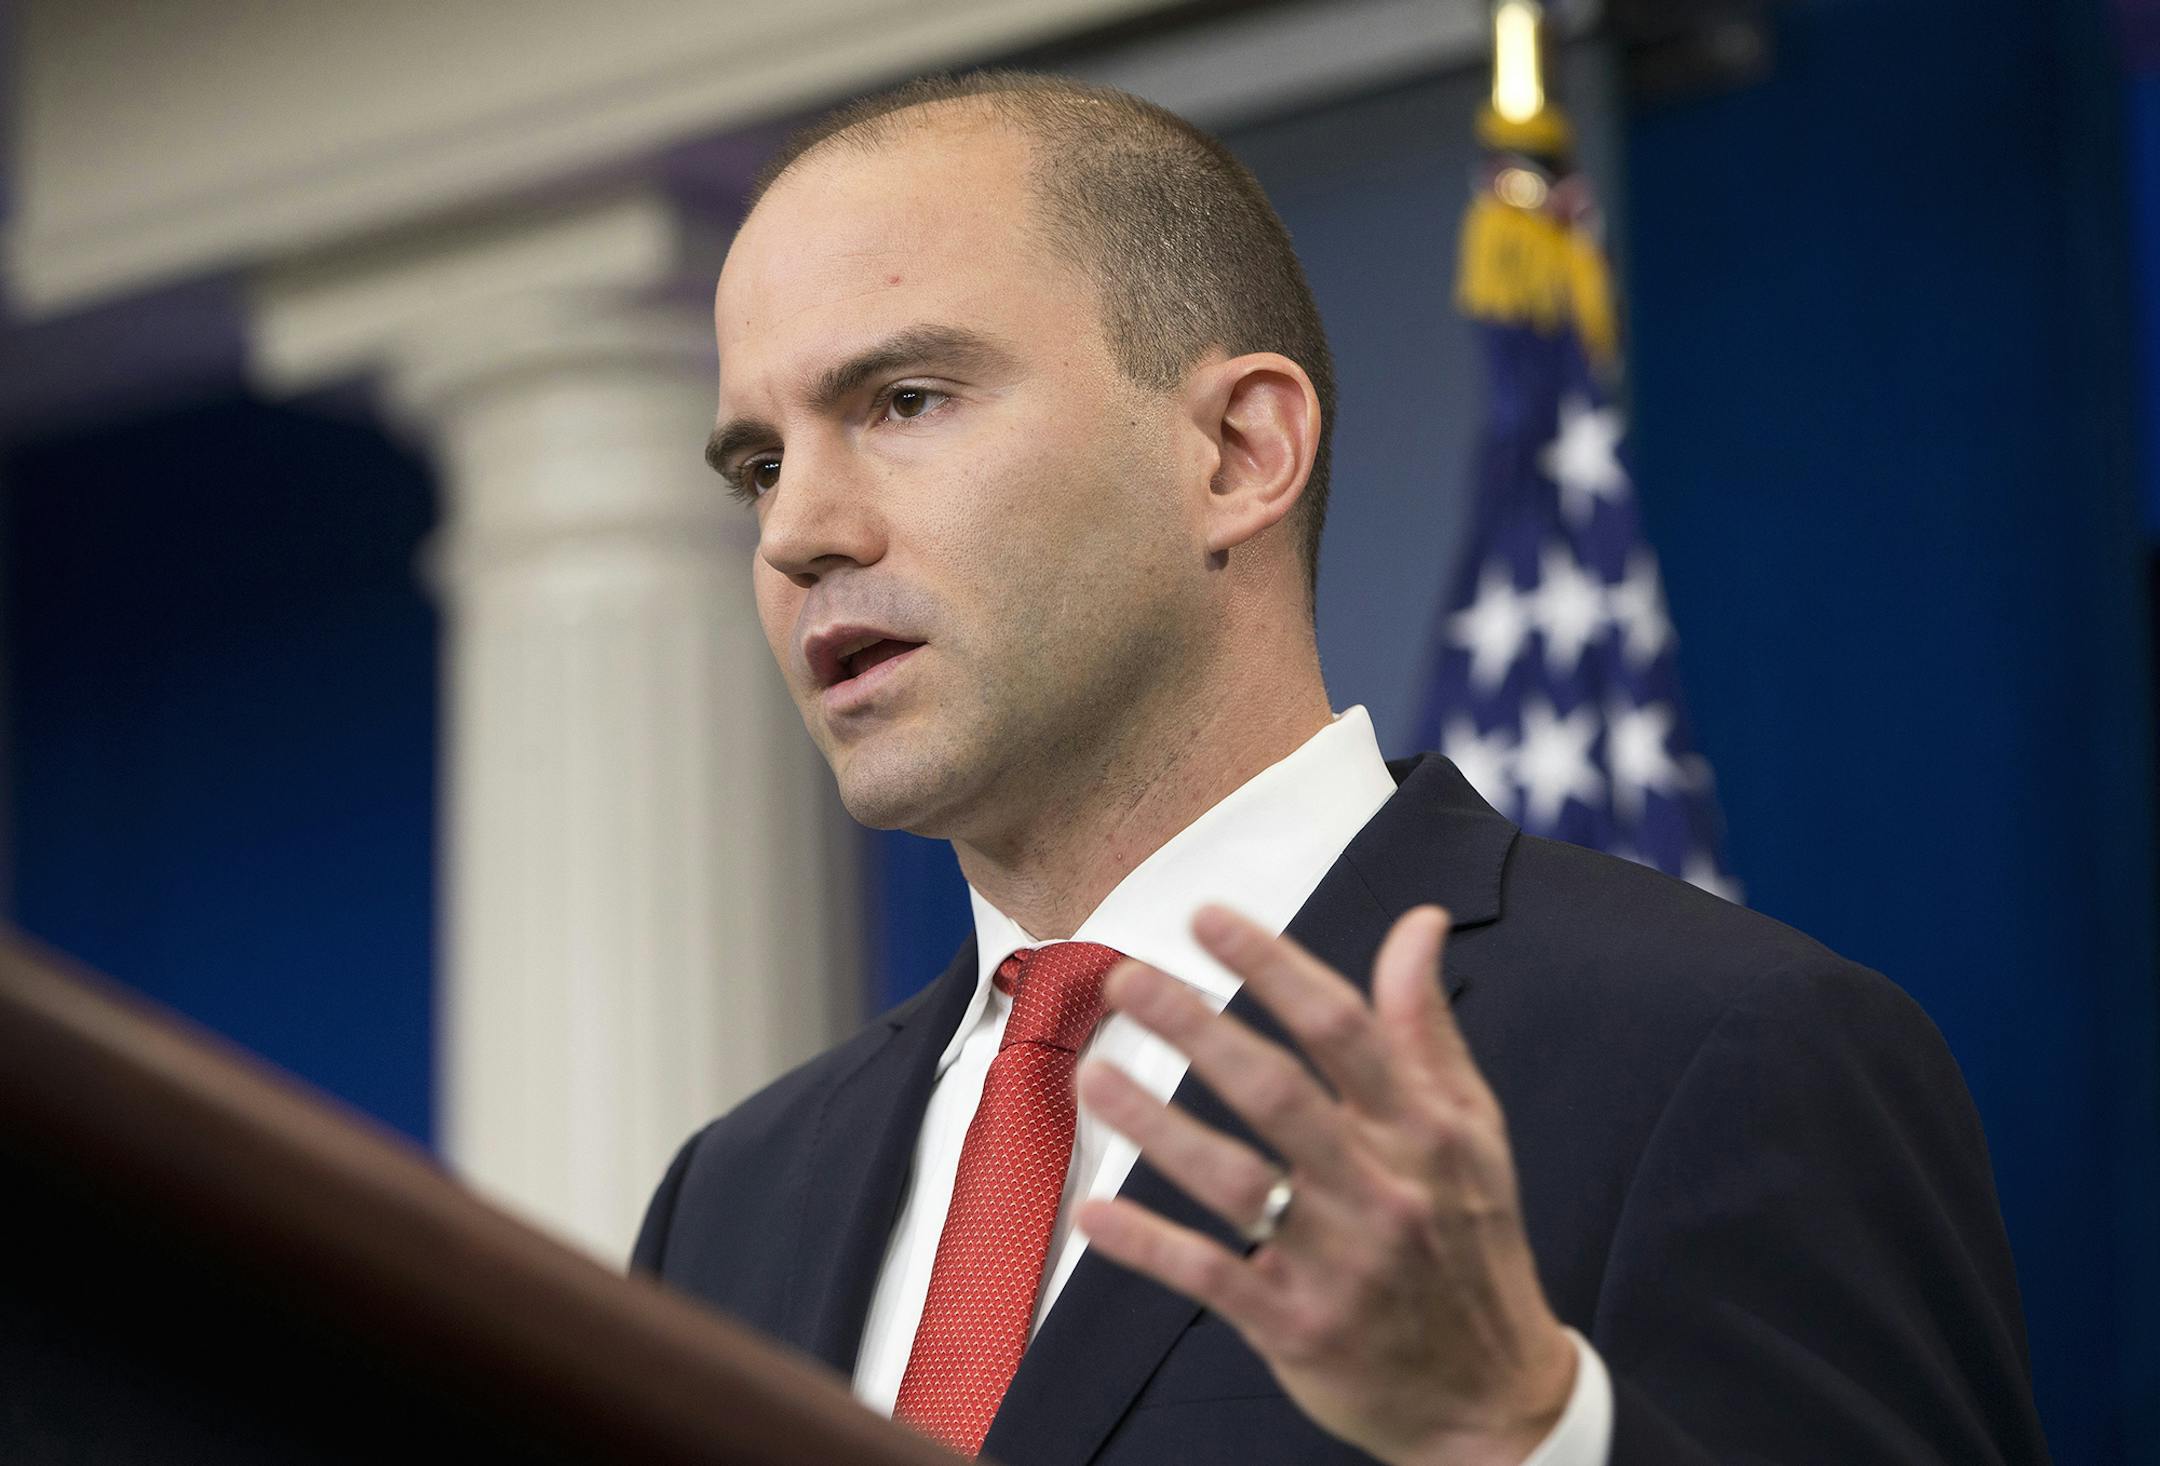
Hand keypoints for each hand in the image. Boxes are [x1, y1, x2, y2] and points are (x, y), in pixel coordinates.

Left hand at [1074, 904, 1576, 1465]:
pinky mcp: (1298, 1327)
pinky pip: (1211, 1276)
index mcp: (1423, 1129)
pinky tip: (1094, 1212)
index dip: (1273, 966)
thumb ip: (1426, 1026)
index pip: (1342, 1027)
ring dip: (1156, 1125)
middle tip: (1125, 979)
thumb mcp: (1472, 1129)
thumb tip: (1418, 923)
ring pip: (1234, 1181)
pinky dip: (1149, 1245)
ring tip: (1094, 1075)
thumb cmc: (1472, 1242)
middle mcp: (1382, 1188)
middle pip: (1276, 1092)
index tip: (1208, 918)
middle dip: (1196, 1027)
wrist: (1493, 1399)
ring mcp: (1338, 1262)